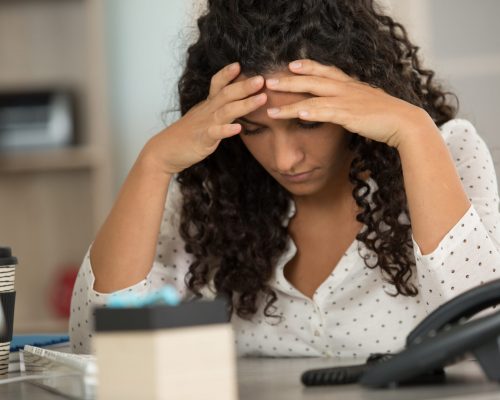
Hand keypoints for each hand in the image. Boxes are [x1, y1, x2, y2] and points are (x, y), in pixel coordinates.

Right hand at [142, 63, 266, 174]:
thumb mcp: (204, 118)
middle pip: (227, 94)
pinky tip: (239, 129)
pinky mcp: (202, 140)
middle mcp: (207, 111)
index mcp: (208, 105)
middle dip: (245, 85)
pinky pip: (215, 133)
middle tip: (262, 78)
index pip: (217, 84)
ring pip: (226, 111)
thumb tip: (235, 105)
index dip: (227, 74)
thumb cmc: (186, 136)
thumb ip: (219, 110)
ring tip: (261, 99)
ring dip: (245, 104)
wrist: (164, 152)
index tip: (239, 64)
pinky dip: (227, 130)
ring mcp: (205, 124)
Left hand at [265, 59, 430, 147]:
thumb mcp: (367, 101)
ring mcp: (347, 101)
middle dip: (288, 82)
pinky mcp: (350, 116)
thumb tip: (343, 104)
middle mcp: (345, 89)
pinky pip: (327, 113)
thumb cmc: (386, 115)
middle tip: (269, 82)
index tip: (291, 64)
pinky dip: (312, 113)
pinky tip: (299, 115)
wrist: (405, 122)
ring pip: (312, 100)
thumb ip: (353, 100)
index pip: (325, 70)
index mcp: (350, 84)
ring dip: (290, 106)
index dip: (307, 66)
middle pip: (311, 81)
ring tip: (271, 110)